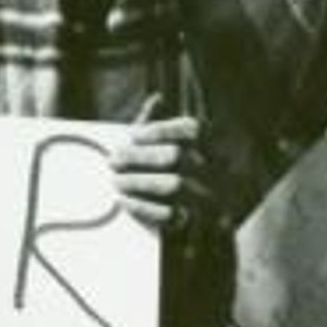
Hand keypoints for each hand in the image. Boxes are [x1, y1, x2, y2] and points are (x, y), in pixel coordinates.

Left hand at [110, 102, 223, 235]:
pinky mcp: (194, 224)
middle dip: (139, 157)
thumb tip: (156, 99)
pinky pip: (169, 215)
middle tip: (114, 160)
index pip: (192, 129)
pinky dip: (141, 207)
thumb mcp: (167, 149)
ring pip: (174, 185)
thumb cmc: (175, 178)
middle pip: (176, 156)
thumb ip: (160, 125)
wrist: (199, 226)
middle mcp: (213, 171)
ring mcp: (207, 199)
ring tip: (116, 181)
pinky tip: (124, 201)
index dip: (160, 129)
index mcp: (209, 149)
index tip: (133, 135)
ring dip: (138, 182)